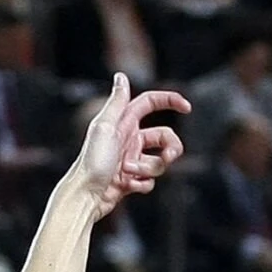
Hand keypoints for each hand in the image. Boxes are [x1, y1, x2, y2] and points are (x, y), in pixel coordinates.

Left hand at [71, 73, 188, 218]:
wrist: (85, 196)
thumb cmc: (92, 161)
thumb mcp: (104, 127)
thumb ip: (116, 102)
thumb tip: (121, 76)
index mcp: (124, 122)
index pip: (150, 103)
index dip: (169, 101)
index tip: (187, 108)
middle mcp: (129, 139)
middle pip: (164, 137)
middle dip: (171, 147)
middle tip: (168, 157)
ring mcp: (131, 160)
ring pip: (159, 162)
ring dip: (149, 169)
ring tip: (129, 173)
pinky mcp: (131, 179)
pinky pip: (149, 180)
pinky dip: (142, 184)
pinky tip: (127, 186)